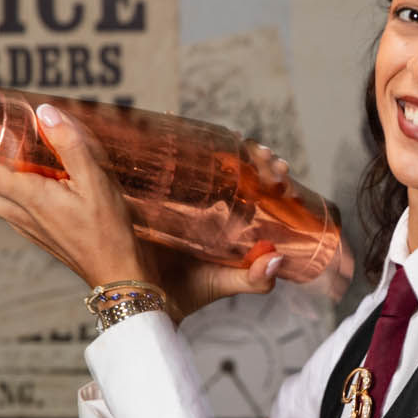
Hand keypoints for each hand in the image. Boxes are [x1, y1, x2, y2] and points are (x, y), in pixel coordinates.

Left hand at [0, 104, 152, 291]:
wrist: (116, 273)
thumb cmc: (108, 230)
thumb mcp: (97, 181)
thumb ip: (70, 144)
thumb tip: (46, 112)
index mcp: (27, 198)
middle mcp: (16, 213)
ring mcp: (21, 224)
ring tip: (10, 151)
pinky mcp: (31, 230)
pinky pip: (4, 205)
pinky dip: (6, 185)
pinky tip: (38, 174)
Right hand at [144, 139, 291, 320]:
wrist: (137, 298)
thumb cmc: (183, 291)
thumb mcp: (222, 283)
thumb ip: (252, 280)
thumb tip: (276, 259)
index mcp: (228, 221)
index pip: (257, 189)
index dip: (270, 174)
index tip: (280, 170)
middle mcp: (208, 203)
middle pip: (238, 168)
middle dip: (254, 157)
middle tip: (264, 156)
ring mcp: (179, 194)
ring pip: (205, 158)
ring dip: (219, 142)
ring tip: (234, 140)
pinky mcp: (149, 191)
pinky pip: (162, 158)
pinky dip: (172, 136)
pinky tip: (176, 120)